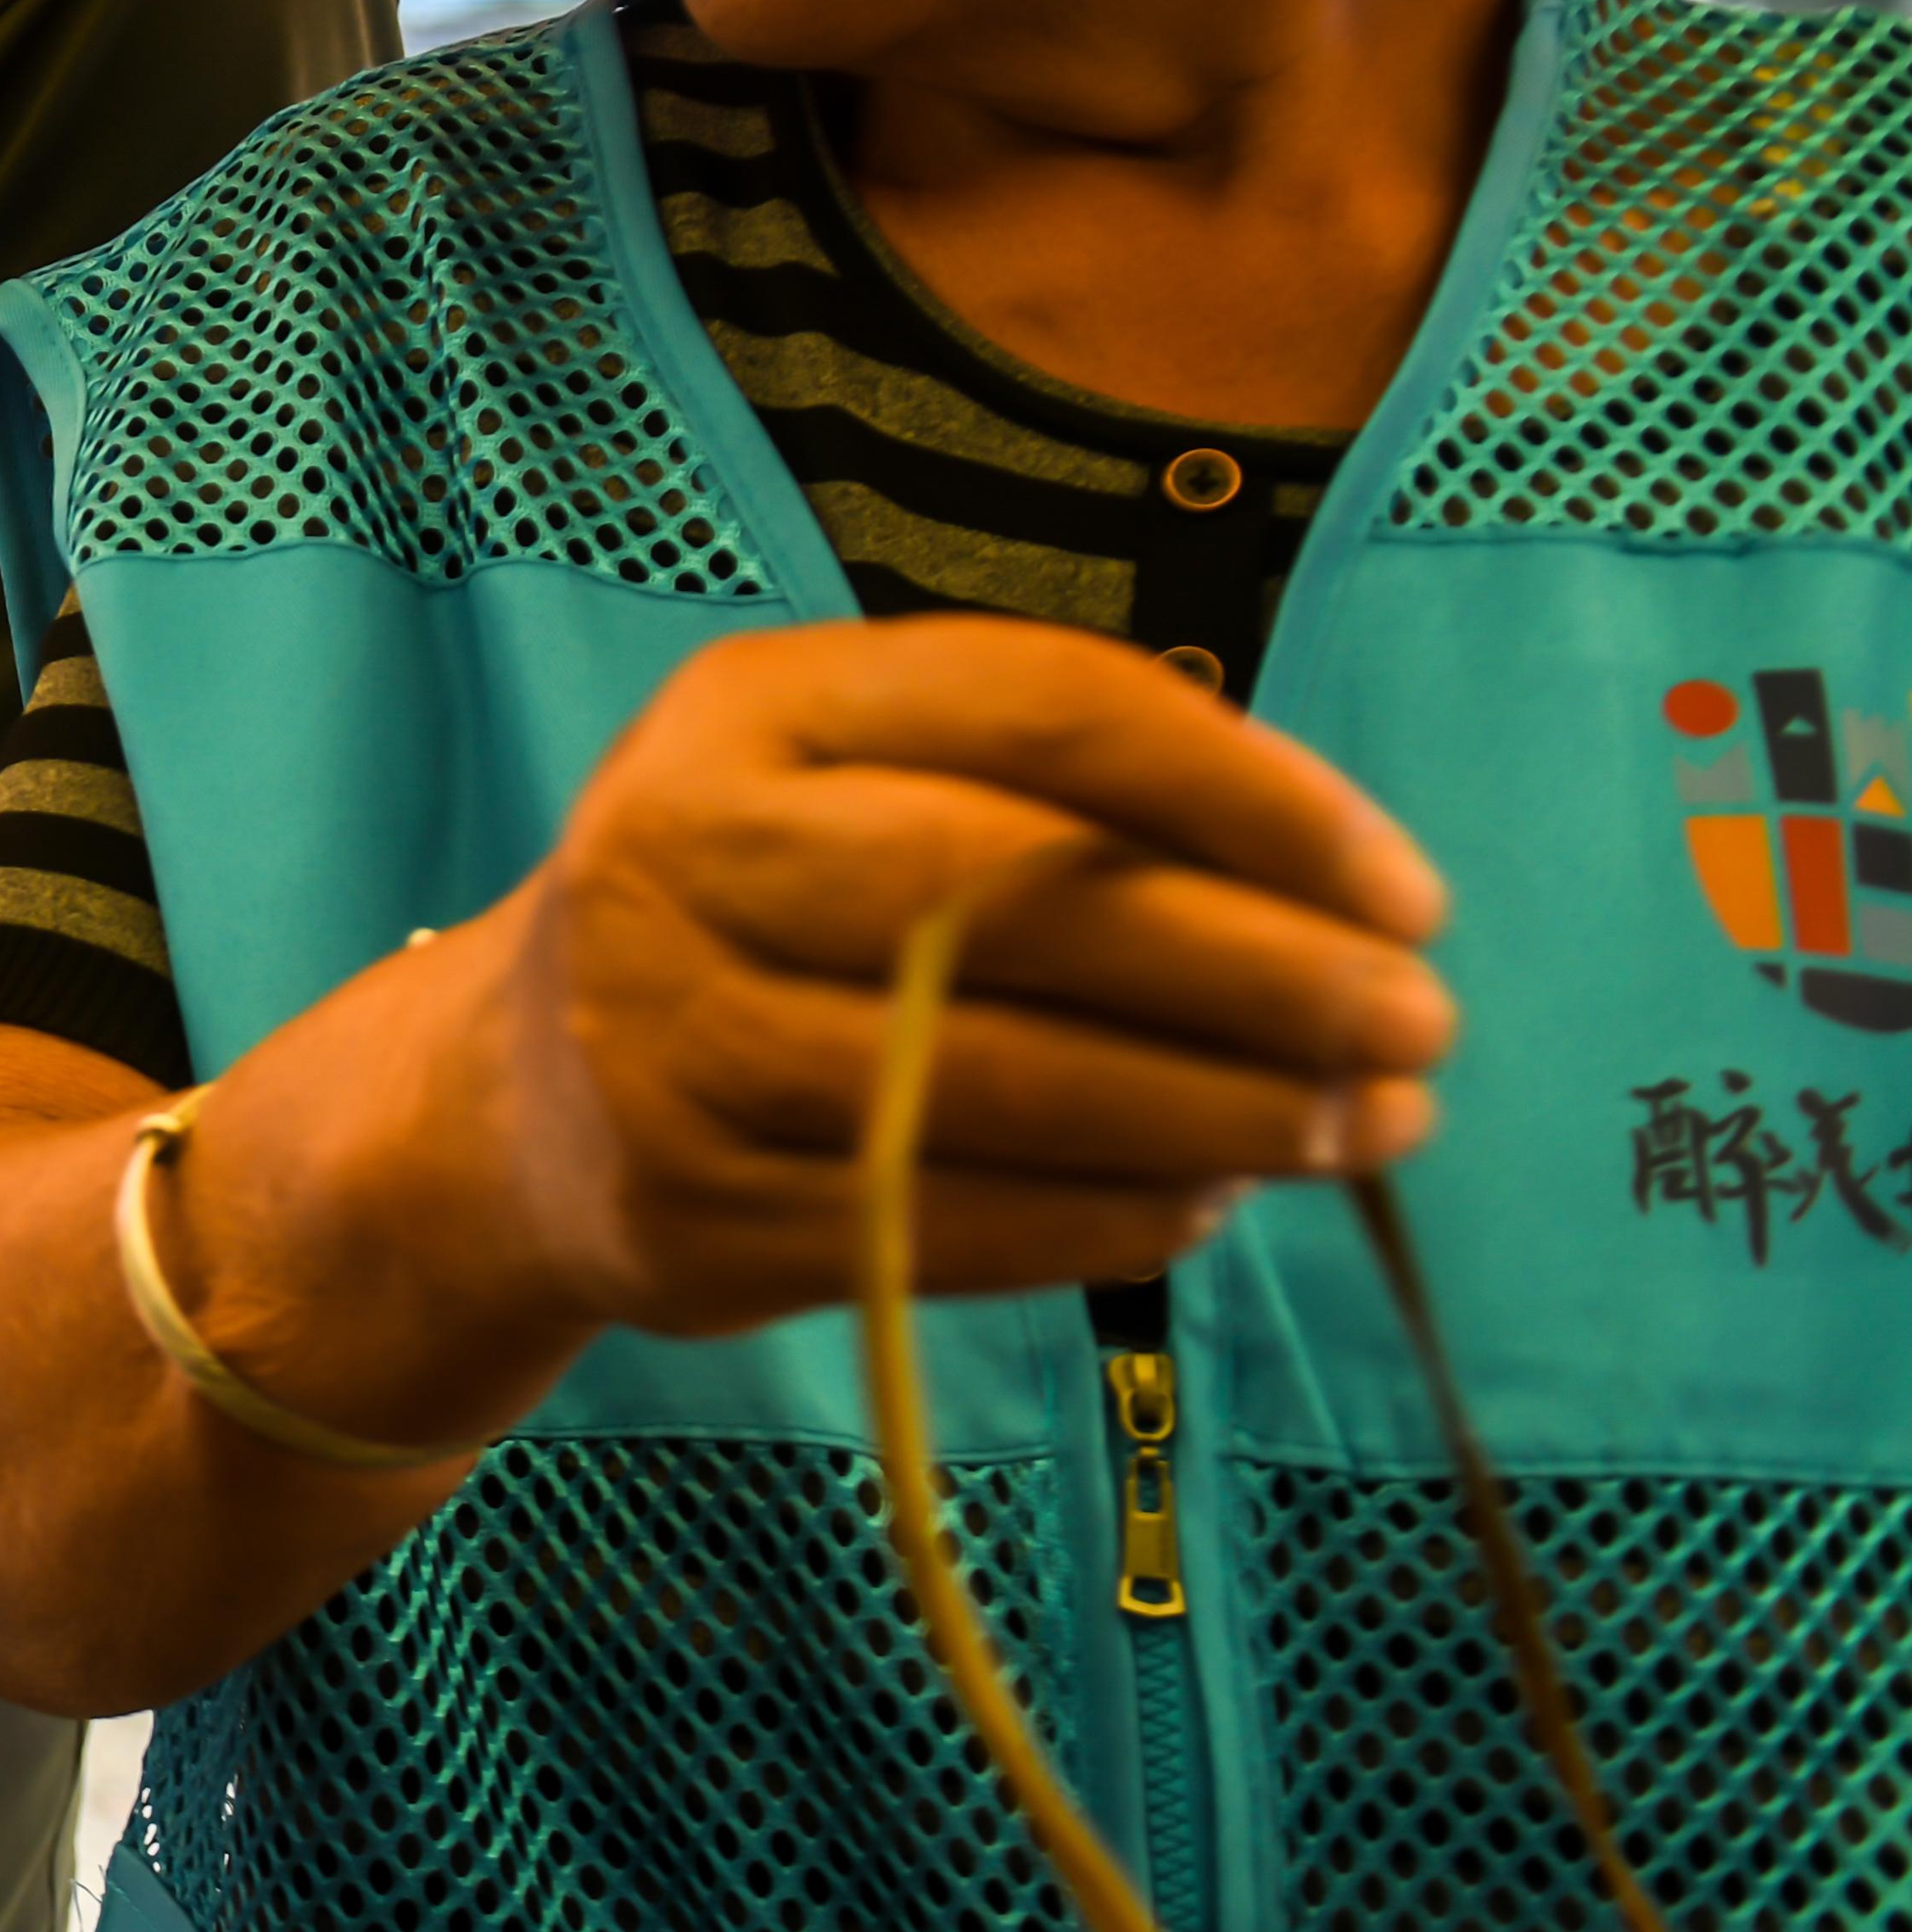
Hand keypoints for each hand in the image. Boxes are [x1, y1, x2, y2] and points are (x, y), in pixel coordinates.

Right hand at [455, 615, 1456, 1340]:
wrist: (512, 1098)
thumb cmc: (761, 909)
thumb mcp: (854, 778)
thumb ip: (1056, 796)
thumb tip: (1342, 902)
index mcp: (748, 710)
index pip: (1043, 711)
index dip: (1250, 796)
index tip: (1408, 890)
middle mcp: (681, 853)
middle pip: (1019, 898)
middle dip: (1261, 972)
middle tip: (1419, 1025)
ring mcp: (668, 1039)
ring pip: (996, 1080)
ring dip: (1219, 1115)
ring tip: (1363, 1129)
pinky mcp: (690, 1207)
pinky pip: (949, 1221)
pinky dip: (1110, 1220)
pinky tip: (1204, 1200)